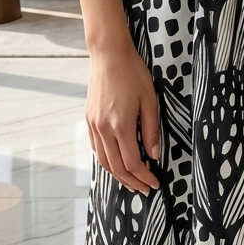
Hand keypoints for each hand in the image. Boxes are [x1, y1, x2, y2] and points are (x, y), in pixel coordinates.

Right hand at [86, 42, 160, 193]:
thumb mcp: (149, 100)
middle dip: (132, 182)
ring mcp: (93, 125)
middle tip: (145, 189)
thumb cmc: (133, 73)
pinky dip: (106, 161)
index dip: (144, 177)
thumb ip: (151, 129)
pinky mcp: (89, 119)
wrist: (108, 55)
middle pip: (116, 167)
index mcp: (121, 125)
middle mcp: (104, 129)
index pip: (133, 162)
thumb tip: (154, 154)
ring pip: (103, 161)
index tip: (154, 183)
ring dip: (118, 175)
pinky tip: (116, 163)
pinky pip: (96, 148)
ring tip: (131, 181)